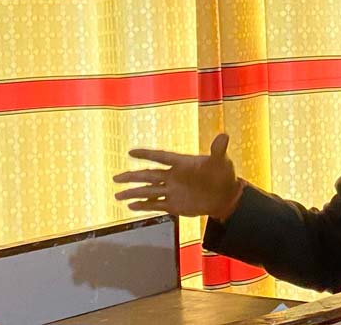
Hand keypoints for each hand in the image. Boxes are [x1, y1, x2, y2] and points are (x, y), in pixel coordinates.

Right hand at [113, 133, 238, 218]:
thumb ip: (218, 150)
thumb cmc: (223, 175)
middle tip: (116, 178)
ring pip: (149, 191)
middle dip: (132, 177)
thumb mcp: (222, 162)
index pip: (161, 157)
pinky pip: (155, 205)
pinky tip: (130, 206)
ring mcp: (172, 191)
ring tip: (117, 196)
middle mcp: (173, 176)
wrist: (225, 196)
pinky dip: (143, 206)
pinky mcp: (174, 204)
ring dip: (133, 193)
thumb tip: (224, 135)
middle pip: (149, 175)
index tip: (130, 152)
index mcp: (182, 164)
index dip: (146, 154)